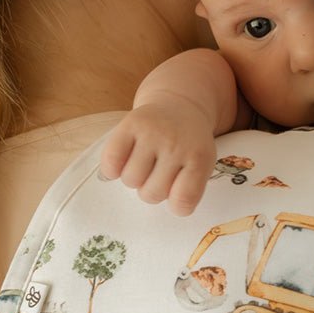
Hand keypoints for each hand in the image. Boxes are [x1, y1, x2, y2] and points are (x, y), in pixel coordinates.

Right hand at [100, 100, 216, 215]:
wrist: (180, 105)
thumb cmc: (188, 144)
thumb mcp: (202, 165)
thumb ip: (189, 189)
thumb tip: (169, 207)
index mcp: (199, 158)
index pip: (183, 201)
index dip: (176, 203)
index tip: (177, 192)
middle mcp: (176, 144)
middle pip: (151, 194)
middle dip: (152, 188)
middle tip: (159, 171)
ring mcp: (152, 133)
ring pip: (131, 181)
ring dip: (134, 178)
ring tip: (144, 162)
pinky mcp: (130, 123)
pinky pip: (111, 162)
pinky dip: (112, 168)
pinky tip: (124, 160)